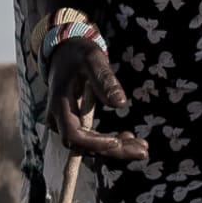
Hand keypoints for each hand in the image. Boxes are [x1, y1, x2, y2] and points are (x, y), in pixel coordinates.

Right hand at [49, 37, 150, 163]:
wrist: (65, 52)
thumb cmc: (79, 53)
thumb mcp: (92, 59)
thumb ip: (104, 79)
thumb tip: (121, 104)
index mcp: (59, 104)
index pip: (73, 134)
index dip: (95, 143)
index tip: (118, 141)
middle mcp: (58, 119)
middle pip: (84, 146)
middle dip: (113, 150)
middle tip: (143, 150)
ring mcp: (65, 123)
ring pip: (89, 145)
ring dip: (116, 149)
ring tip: (142, 147)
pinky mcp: (74, 123)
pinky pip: (91, 139)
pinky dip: (111, 141)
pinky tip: (130, 137)